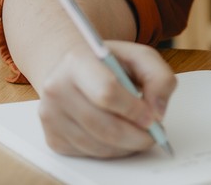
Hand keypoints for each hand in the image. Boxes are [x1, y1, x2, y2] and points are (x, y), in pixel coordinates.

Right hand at [37, 40, 176, 157]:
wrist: (75, 70)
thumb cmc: (110, 63)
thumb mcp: (141, 57)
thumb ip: (159, 77)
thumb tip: (157, 111)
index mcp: (78, 61)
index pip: (106, 92)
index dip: (133, 109)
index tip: (153, 118)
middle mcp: (57, 88)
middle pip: (102, 125)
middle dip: (135, 135)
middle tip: (154, 134)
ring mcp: (51, 115)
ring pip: (96, 144)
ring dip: (125, 146)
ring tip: (141, 135)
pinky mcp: (52, 137)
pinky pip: (87, 153)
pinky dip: (111, 151)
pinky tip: (121, 137)